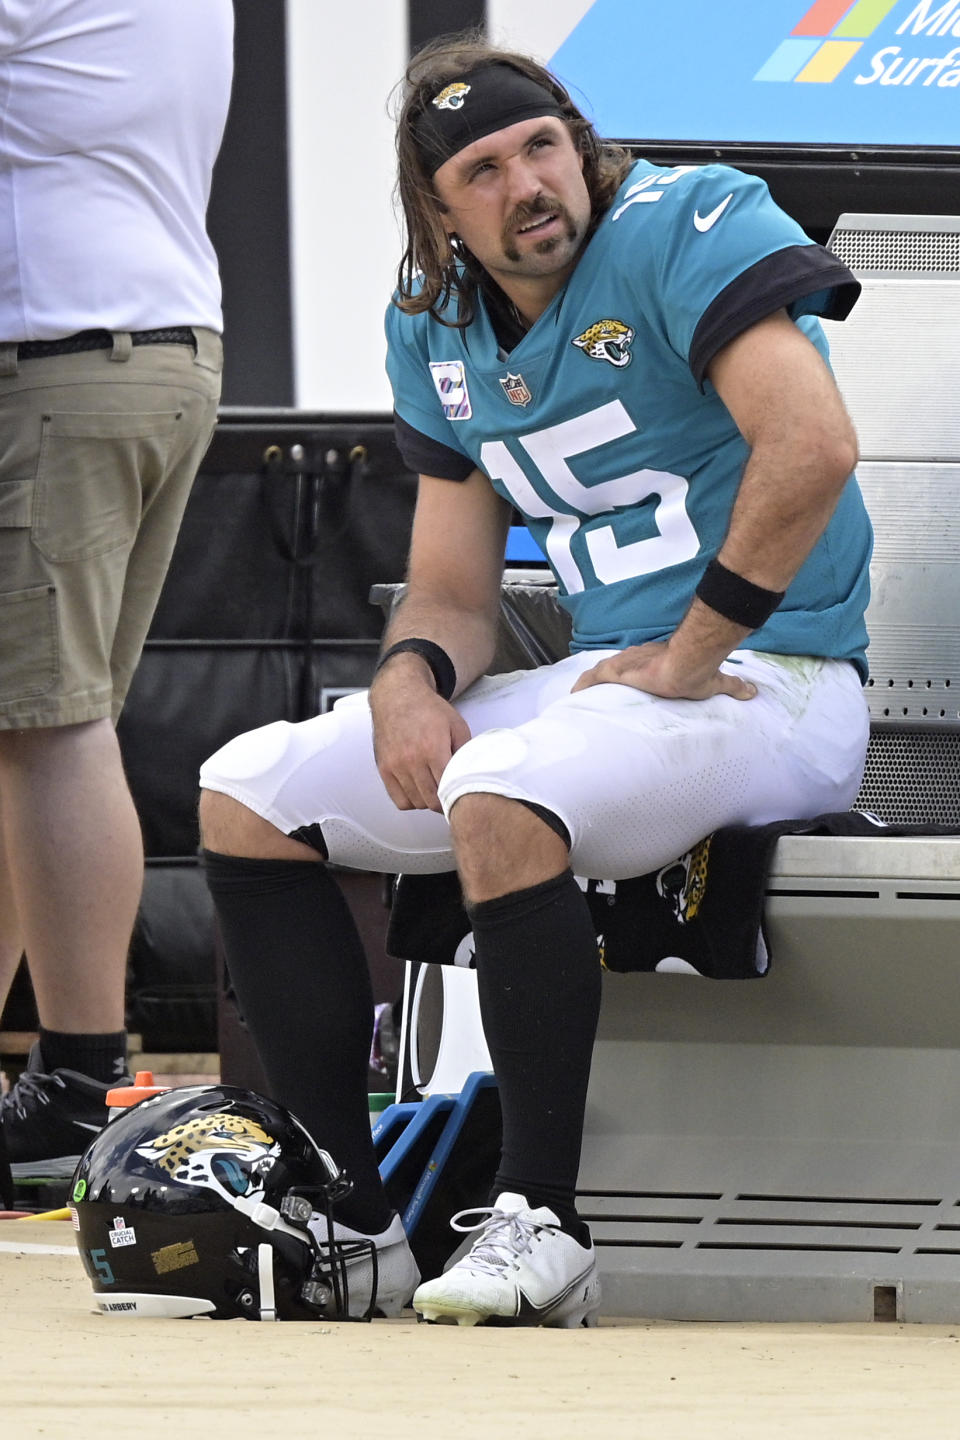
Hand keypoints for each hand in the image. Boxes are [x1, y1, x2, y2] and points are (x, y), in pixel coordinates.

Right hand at [369, 662, 471, 811]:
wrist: (398, 696)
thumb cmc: (428, 709)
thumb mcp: (457, 725)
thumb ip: (465, 752)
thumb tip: (470, 776)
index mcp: (433, 749)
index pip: (447, 789)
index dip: (457, 796)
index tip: (461, 795)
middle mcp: (412, 760)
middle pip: (431, 801)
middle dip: (443, 802)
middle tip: (449, 796)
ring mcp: (395, 766)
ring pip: (416, 803)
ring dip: (427, 801)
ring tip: (434, 790)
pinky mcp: (384, 769)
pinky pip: (399, 800)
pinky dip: (410, 801)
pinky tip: (418, 790)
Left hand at [570, 641, 756, 701]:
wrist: (688, 663)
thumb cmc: (697, 671)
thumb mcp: (715, 682)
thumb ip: (733, 686)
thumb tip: (754, 691)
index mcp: (654, 662)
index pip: (636, 667)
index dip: (627, 676)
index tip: (622, 685)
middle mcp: (636, 658)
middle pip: (614, 669)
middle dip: (603, 682)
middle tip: (594, 697)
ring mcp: (625, 663)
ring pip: (600, 673)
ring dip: (589, 685)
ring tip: (579, 700)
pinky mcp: (618, 671)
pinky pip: (592, 678)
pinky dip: (582, 686)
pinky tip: (573, 696)